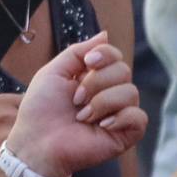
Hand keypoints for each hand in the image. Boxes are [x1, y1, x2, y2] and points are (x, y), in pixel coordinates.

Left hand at [4, 35, 146, 176]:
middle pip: (124, 71)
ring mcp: (119, 114)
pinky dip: (119, 118)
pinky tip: (101, 126)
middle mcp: (110, 93)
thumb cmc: (41, 109)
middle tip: (75, 99)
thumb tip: (105, 34)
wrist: (37, 142)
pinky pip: (139, 117)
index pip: (115, 56)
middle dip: (96, 82)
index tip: (88, 62)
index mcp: (94, 78)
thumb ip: (78, 52)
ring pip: (131, 92)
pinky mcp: (126, 134)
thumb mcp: (54, 72)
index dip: (106, 55)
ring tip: (82, 116)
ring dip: (101, 102)